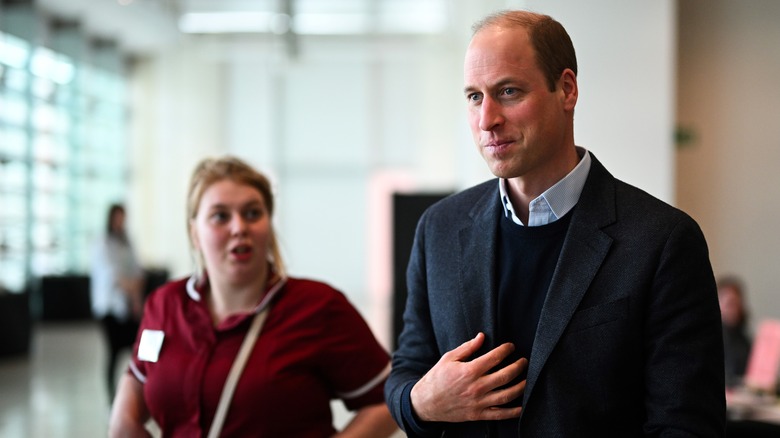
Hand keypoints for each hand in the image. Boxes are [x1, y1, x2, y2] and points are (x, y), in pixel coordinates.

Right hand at [410, 332, 527, 421]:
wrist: (426, 403)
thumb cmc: (437, 378)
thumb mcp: (448, 358)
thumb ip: (467, 348)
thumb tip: (481, 336)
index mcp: (469, 371)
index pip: (494, 358)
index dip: (505, 350)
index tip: (511, 347)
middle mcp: (476, 387)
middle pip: (505, 376)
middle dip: (518, 367)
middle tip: (524, 361)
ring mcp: (478, 402)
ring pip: (506, 395)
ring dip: (521, 386)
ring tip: (527, 379)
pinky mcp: (478, 414)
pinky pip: (500, 415)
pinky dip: (514, 411)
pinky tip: (522, 406)